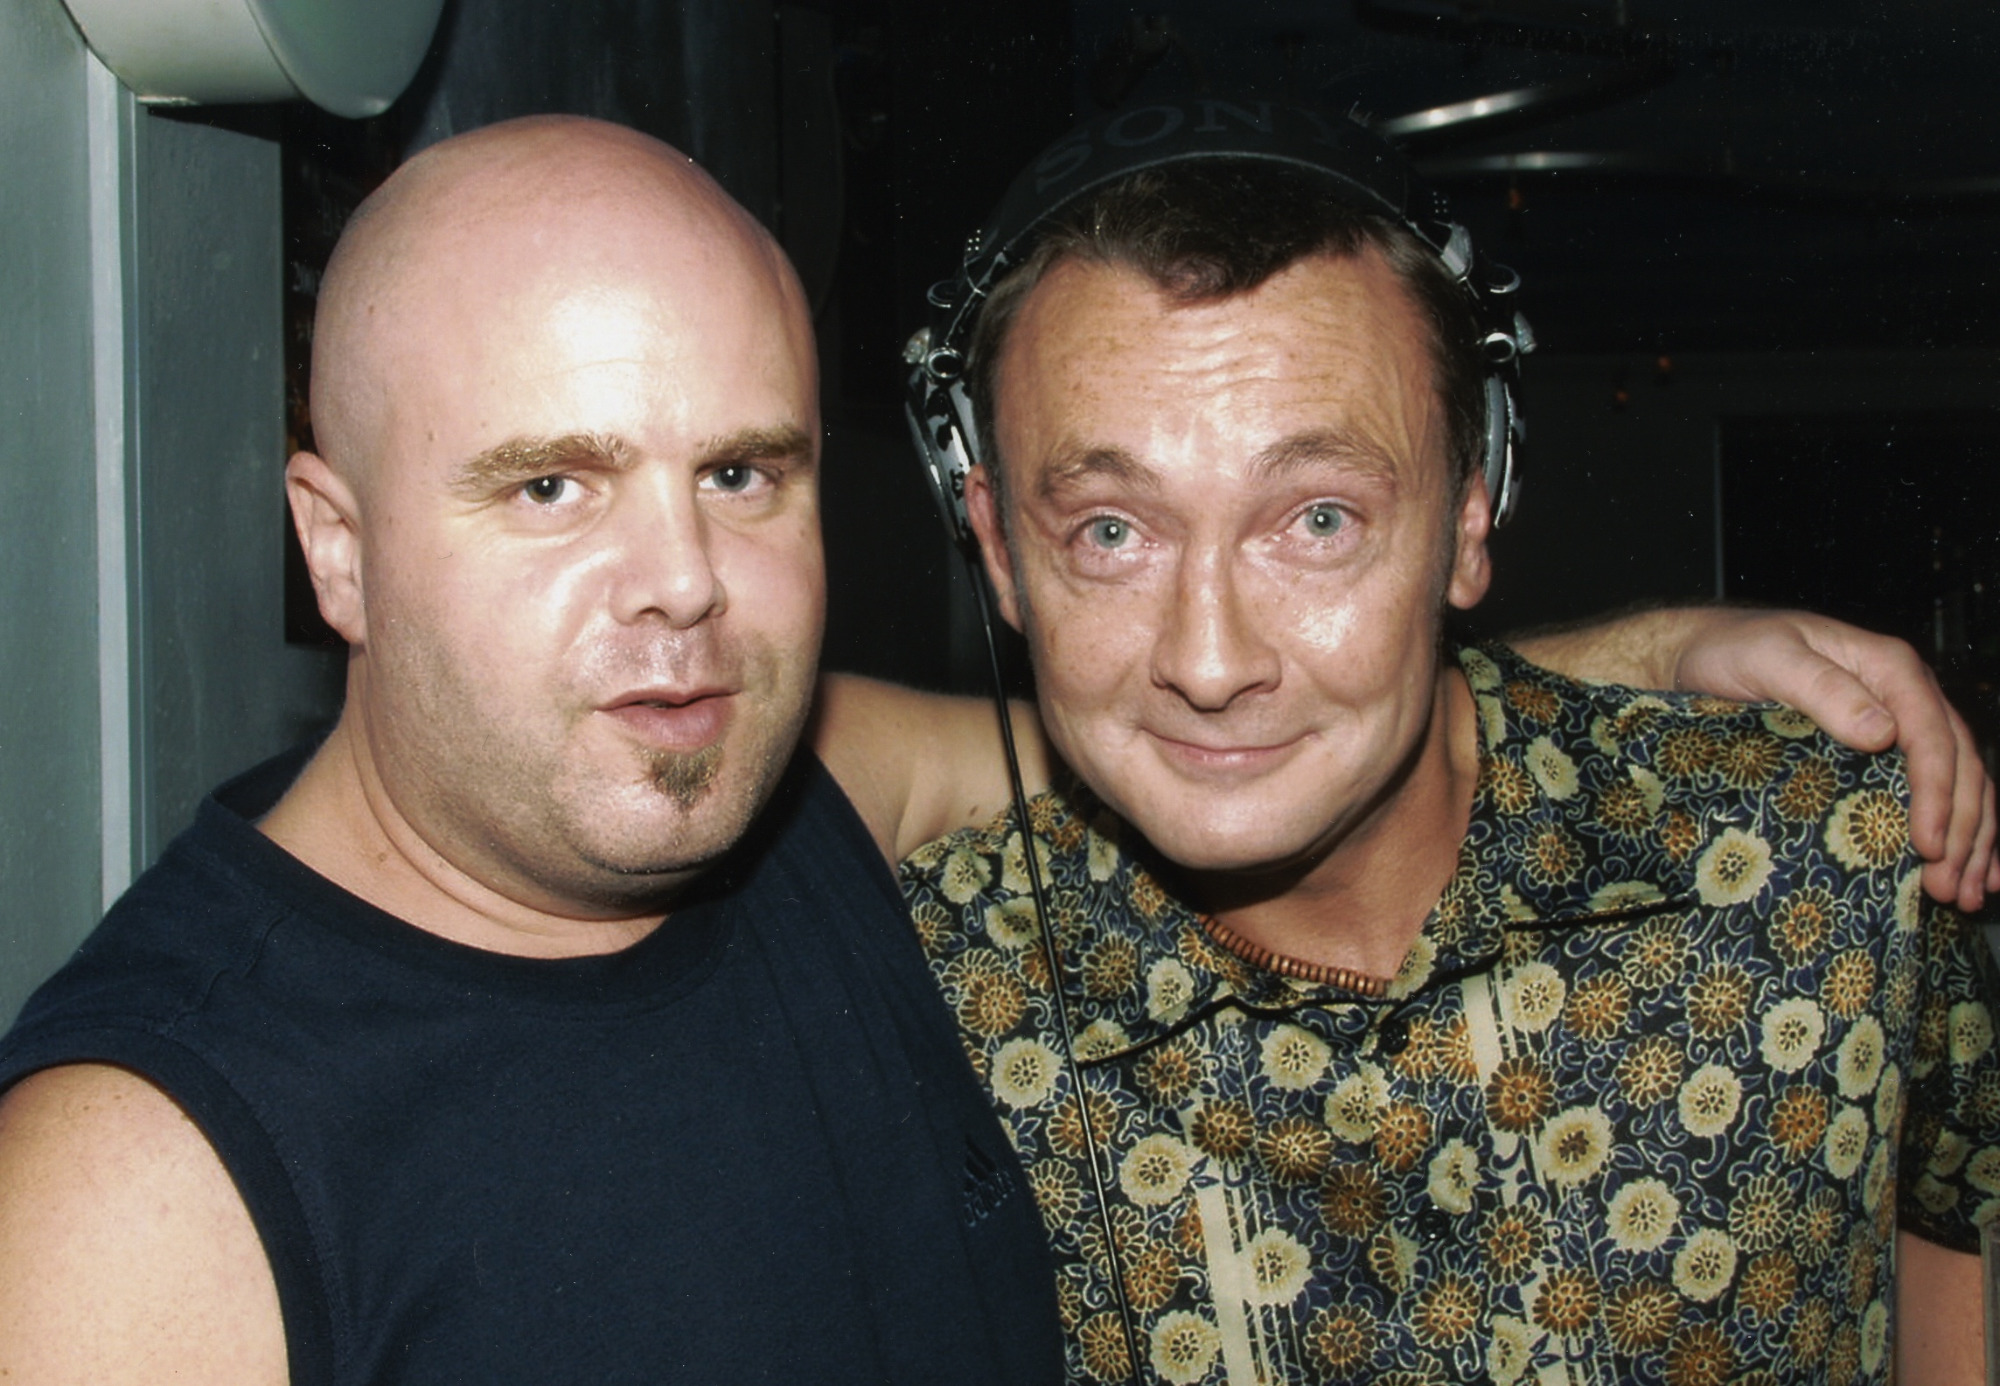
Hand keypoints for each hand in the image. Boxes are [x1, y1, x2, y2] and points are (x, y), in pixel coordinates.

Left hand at [1672, 609, 1997, 911]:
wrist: (1703, 650)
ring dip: (1970, 841)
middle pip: (1958, 765)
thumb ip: (1822, 688)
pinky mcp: (1883, 750)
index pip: (1932, 735)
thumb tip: (1882, 733)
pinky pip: (1934, 789)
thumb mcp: (1770, 660)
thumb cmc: (1732, 650)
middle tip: (1950, 887)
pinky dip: (1956, 831)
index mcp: (1888, 668)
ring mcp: (1898, 722)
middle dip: (1963, 830)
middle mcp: (1905, 695)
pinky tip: (1967, 870)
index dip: (1937, 793)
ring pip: (1959, 782)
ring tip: (1966, 893)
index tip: (1928, 844)